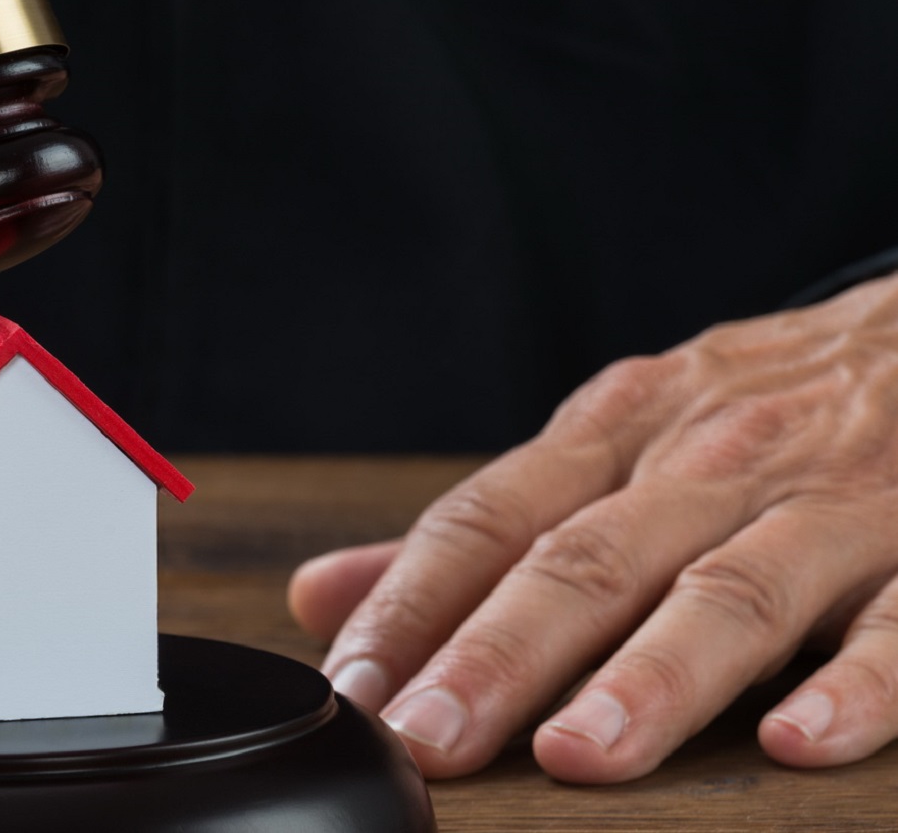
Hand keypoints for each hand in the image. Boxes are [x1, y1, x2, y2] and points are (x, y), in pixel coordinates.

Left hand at [289, 271, 897, 781]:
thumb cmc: (766, 413)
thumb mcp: (618, 441)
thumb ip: (482, 532)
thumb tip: (321, 597)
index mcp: (616, 435)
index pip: (487, 520)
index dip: (412, 604)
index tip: (350, 690)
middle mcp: (706, 463)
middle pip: (586, 561)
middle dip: (497, 654)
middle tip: (429, 738)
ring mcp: (824, 506)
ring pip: (727, 593)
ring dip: (648, 677)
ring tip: (578, 753)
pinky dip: (854, 684)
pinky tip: (796, 742)